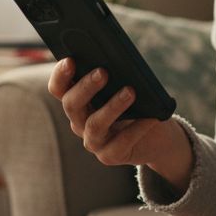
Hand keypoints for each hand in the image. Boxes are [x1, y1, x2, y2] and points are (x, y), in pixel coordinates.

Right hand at [48, 58, 192, 187]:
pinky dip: (136, 128)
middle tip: (103, 72)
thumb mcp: (126, 87)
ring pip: (94, 124)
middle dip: (86, 87)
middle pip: (72, 105)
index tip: (70, 60)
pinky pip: (121, 142)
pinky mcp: (110, 156)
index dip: (60, 75)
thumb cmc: (139, 105)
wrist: (156, 138)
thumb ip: (117, 75)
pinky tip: (150, 117)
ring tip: (130, 91)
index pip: (59, 88)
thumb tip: (118, 60)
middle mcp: (79, 122)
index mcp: (78, 101)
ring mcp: (93, 141)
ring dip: (112, 106)